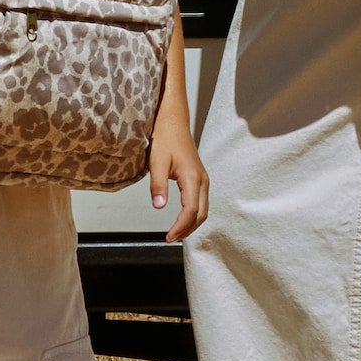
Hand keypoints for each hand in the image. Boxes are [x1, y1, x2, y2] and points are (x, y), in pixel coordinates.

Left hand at [148, 115, 210, 244]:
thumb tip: (159, 206)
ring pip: (203, 209)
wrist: (173, 122)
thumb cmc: (165, 138)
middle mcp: (202, 180)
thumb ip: (158, 185)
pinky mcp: (200, 178)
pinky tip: (182, 219)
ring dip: (191, 224)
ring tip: (176, 233)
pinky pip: (201, 202)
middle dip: (187, 230)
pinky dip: (193, 215)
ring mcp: (203, 179)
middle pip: (201, 214)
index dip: (180, 227)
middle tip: (171, 239)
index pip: (191, 210)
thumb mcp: (157, 162)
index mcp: (193, 177)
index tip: (168, 237)